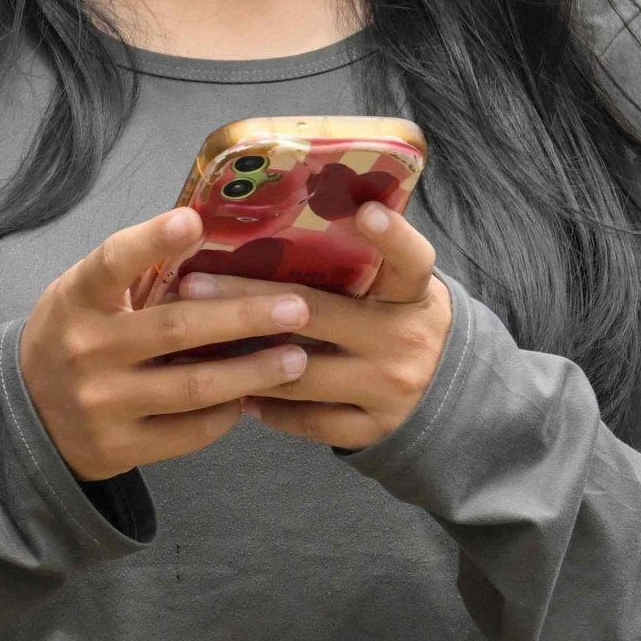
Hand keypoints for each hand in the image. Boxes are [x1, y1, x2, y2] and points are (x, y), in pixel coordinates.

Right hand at [16, 208, 322, 481]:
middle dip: (242, 317)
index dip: (151, 241)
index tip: (194, 221)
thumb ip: (133, 272)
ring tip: (296, 359)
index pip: (112, 263)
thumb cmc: (75, 336)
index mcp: (76, 300)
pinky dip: (225, 414)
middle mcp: (86, 350)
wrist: (29, 417)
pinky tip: (251, 398)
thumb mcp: (84, 296)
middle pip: (175, 329)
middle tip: (297, 308)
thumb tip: (209, 230)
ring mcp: (102, 403)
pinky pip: (187, 432)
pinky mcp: (118, 446)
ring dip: (252, 372)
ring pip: (192, 388)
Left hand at [182, 201, 453, 450]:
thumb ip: (362, 264)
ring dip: (242, 359)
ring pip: (300, 374)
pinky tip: (235, 392)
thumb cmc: (397, 323)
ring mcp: (389, 389)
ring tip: (194, 341)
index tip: (365, 211)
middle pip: (316, 314)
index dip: (392, 237)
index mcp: (414, 295)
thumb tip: (277, 226)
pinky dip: (267, 406)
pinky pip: (306, 420)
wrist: (447, 398)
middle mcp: (404, 339)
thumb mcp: (397, 290)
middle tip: (192, 286)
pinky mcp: (372, 429)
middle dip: (248, 300)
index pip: (413, 260)